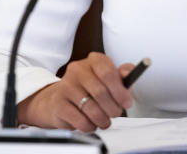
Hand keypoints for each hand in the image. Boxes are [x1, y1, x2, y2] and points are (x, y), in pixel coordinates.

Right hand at [17, 52, 134, 131]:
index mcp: (93, 60)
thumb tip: (128, 74)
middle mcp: (77, 70)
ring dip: (102, 119)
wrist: (58, 100)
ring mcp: (66, 86)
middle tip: (116, 113)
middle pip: (101, 92)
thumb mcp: (107, 80)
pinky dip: (90, 126)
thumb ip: (122, 76)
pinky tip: (90, 123)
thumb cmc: (87, 90)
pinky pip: (81, 120)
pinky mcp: (58, 103)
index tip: (126, 102)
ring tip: (104, 121)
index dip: (120, 90)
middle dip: (113, 108)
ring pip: (91, 108)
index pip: (108, 72)